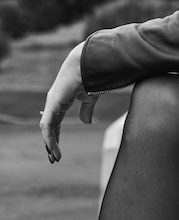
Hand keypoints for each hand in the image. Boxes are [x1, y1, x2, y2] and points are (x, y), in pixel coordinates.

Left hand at [39, 41, 98, 162]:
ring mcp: (52, 103)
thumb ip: (86, 110)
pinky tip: (53, 149)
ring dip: (50, 144)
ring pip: (47, 128)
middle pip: (49, 126)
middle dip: (51, 142)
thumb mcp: (90, 98)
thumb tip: (86, 123)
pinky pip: (47, 126)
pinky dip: (49, 139)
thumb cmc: (90, 76)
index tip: (58, 148)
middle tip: (54, 157)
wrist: (88, 63)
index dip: (56, 135)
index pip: (55, 120)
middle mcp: (54, 102)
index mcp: (61, 100)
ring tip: (54, 157)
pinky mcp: (52, 104)